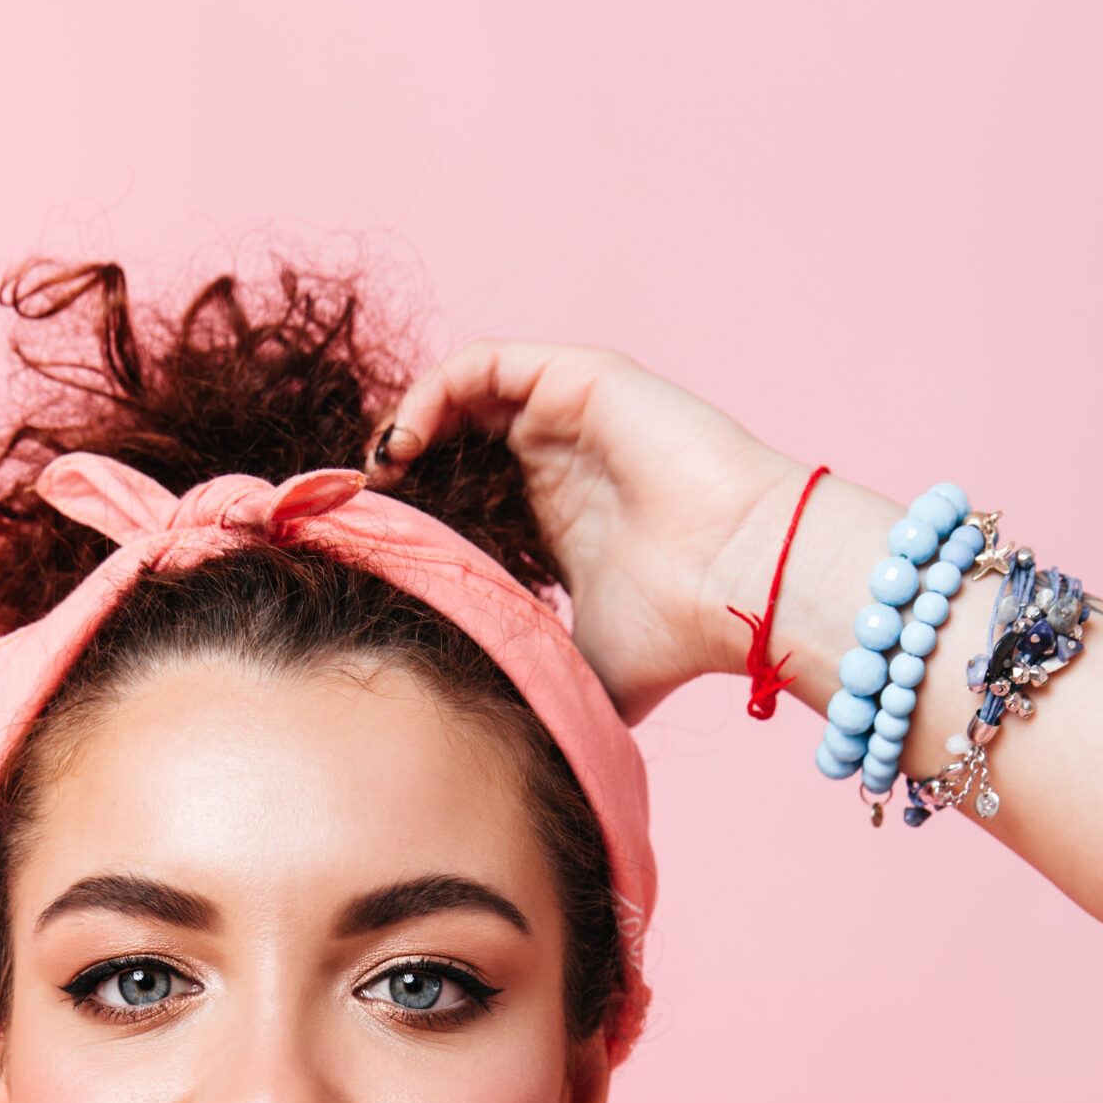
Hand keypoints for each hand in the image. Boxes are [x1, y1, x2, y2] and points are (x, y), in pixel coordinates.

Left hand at [367, 342, 801, 723]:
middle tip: (359, 509)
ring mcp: (569, 415)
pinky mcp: (580, 380)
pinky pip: (483, 363)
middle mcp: (561, 457)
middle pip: (454, 436)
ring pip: (462, 393)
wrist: (744, 582)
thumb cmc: (680, 631)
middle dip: (399, 465)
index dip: (414, 509)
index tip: (372, 546)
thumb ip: (539, 678)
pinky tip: (404, 444)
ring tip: (375, 474)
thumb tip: (501, 740)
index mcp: (557, 513)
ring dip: (406, 423)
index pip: (465, 488)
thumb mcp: (584, 667)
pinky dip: (430, 391)